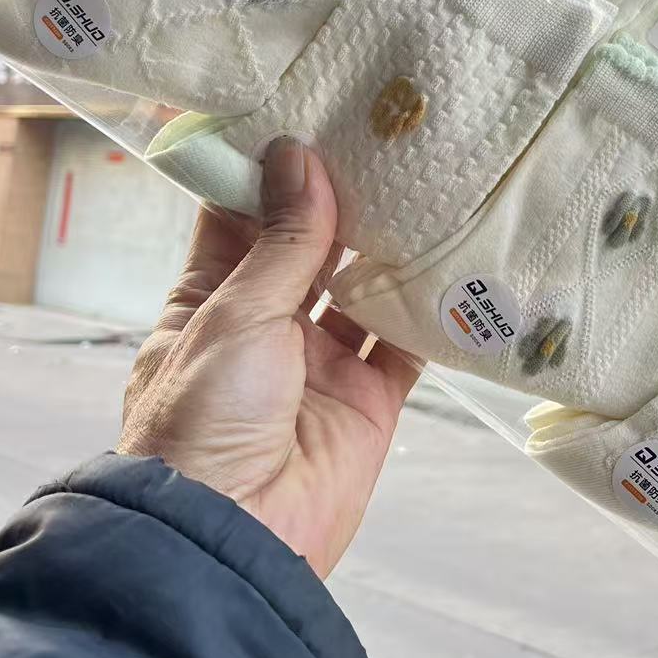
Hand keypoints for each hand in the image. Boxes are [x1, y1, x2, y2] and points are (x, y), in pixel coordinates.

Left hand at [119, 137, 417, 576]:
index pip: (239, 218)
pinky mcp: (369, 399)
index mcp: (210, 300)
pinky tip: (454, 258)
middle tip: (379, 136)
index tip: (305, 114)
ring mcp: (319, 361)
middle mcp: (266, 324)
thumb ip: (282, 241)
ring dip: (387, 244)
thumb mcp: (235, 316)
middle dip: (338, 198)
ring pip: (361, 286)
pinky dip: (428, 308)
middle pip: (308, 246)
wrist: (233, 543)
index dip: (269, 170)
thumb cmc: (204, 423)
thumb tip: (299, 157)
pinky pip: (405, 342)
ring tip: (423, 180)